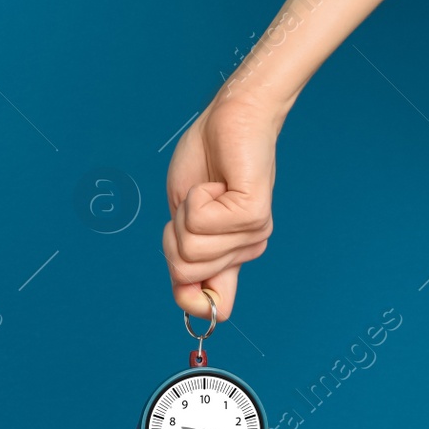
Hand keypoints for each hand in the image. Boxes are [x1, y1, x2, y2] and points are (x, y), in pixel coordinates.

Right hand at [162, 89, 289, 321]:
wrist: (228, 120)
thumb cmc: (206, 163)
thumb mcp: (184, 221)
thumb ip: (186, 264)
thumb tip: (192, 304)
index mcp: (231, 256)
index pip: (216, 308)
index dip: (190, 299)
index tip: (182, 261)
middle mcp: (247, 249)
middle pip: (185, 271)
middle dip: (175, 234)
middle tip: (195, 204)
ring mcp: (254, 233)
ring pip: (191, 248)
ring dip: (185, 212)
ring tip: (207, 190)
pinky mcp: (253, 214)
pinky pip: (201, 222)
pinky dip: (195, 198)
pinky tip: (216, 183)